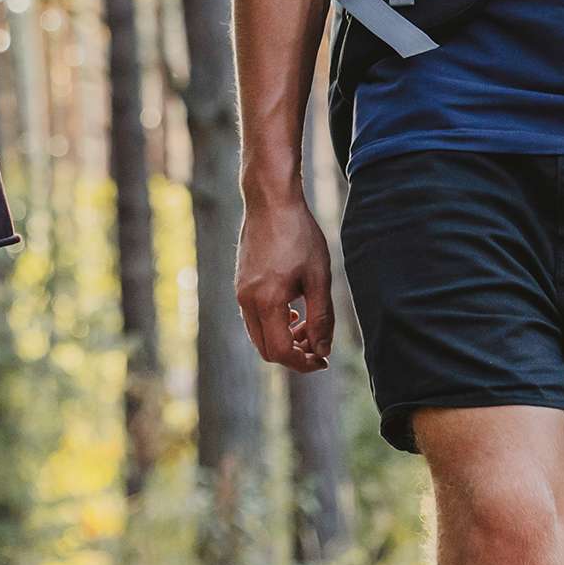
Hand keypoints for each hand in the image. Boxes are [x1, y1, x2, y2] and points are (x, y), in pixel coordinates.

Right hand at [234, 195, 334, 371]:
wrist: (270, 201)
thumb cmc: (299, 235)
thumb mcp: (319, 277)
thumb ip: (321, 318)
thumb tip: (322, 351)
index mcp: (267, 301)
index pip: (281, 351)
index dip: (304, 363)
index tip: (323, 360)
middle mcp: (247, 301)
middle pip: (266, 350)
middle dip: (293, 355)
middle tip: (318, 348)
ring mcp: (240, 292)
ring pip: (258, 335)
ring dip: (283, 340)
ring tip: (307, 327)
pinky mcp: (240, 284)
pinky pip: (253, 318)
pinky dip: (273, 325)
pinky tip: (292, 311)